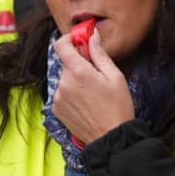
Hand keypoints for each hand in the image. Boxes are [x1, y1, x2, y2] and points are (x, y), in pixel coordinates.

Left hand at [51, 29, 133, 144]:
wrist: (111, 139)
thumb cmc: (118, 107)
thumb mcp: (115, 77)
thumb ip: (100, 54)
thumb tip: (92, 36)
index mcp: (78, 72)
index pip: (61, 45)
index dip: (68, 39)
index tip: (78, 41)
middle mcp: (64, 83)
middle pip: (66, 63)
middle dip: (79, 64)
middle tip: (96, 75)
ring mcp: (58, 97)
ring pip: (65, 79)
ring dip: (75, 80)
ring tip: (93, 94)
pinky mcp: (57, 109)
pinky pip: (62, 93)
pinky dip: (71, 94)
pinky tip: (86, 104)